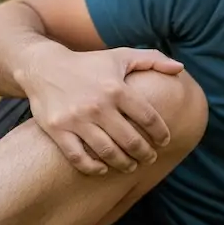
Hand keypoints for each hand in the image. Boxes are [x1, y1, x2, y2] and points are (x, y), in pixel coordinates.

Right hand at [23, 46, 185, 174]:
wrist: (43, 67)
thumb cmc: (88, 64)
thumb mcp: (121, 55)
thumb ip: (153, 60)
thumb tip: (180, 68)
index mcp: (117, 88)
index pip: (149, 118)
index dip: (161, 133)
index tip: (164, 141)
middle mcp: (98, 105)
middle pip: (131, 141)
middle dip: (145, 154)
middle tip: (150, 158)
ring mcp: (76, 119)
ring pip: (107, 152)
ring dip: (124, 164)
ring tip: (131, 166)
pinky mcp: (58, 130)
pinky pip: (79, 157)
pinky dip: (93, 167)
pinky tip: (103, 168)